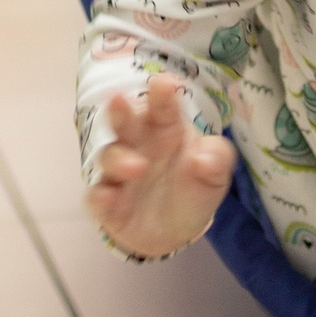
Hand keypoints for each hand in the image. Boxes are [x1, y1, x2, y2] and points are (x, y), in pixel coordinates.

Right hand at [86, 78, 235, 257]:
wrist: (176, 232)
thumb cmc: (193, 187)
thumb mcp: (215, 173)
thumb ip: (217, 159)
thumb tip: (204, 159)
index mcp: (165, 127)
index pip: (162, 107)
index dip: (162, 95)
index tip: (164, 84)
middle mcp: (137, 144)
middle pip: (125, 122)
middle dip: (121, 111)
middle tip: (118, 99)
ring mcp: (119, 173)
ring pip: (110, 157)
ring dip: (119, 159)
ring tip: (136, 167)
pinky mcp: (106, 203)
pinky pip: (98, 196)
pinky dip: (101, 196)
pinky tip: (108, 197)